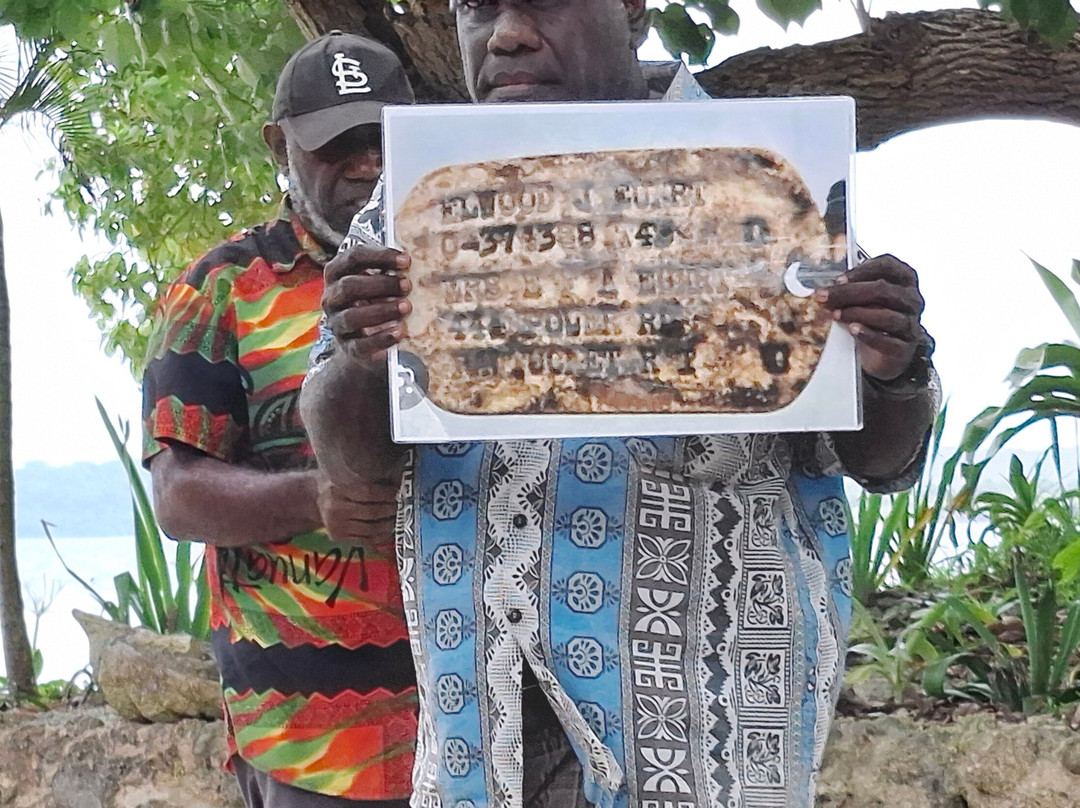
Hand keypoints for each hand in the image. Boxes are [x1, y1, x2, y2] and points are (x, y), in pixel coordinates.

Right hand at [315, 469, 398, 549]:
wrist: (313, 499)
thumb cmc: (337, 482)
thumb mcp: (346, 474)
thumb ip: (366, 476)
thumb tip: (397, 478)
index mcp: (337, 489)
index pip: (367, 492)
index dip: (386, 494)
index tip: (398, 492)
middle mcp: (335, 509)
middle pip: (371, 512)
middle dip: (390, 510)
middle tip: (402, 506)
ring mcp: (336, 526)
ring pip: (370, 529)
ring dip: (388, 525)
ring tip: (398, 518)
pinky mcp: (338, 538)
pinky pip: (365, 540)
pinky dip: (380, 536)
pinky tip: (389, 530)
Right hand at [322, 244, 412, 360]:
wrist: (363, 342)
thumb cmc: (374, 301)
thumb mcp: (378, 282)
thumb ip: (390, 271)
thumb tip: (414, 262)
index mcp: (337, 273)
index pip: (353, 257)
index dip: (380, 256)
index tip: (406, 259)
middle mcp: (332, 297)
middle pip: (349, 286)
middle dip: (381, 284)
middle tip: (408, 285)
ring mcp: (337, 323)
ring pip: (352, 317)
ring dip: (382, 310)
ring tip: (407, 307)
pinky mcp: (348, 348)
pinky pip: (361, 345)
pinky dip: (381, 339)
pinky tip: (400, 332)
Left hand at [816, 254, 924, 380]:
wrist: (885, 353)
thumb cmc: (873, 317)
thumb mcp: (865, 298)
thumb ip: (852, 289)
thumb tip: (825, 288)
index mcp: (903, 279)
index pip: (887, 266)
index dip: (861, 271)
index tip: (838, 279)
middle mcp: (911, 299)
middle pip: (883, 290)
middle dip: (849, 292)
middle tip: (825, 297)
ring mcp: (910, 324)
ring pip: (887, 316)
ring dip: (858, 313)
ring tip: (836, 314)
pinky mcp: (905, 348)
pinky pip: (889, 342)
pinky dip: (869, 335)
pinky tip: (852, 330)